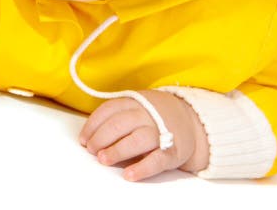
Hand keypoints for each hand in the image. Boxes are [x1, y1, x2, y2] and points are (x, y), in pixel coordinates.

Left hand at [79, 90, 208, 180]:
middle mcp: (147, 114)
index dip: (93, 125)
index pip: (109, 110)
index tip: (84, 139)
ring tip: (104, 159)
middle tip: (92, 150)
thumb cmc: (154, 116)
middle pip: (119, 124)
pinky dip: (141, 168)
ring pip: (136, 140)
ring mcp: (161, 131)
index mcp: (135, 101)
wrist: (192, 120)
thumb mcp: (136, 107)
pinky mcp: (173, 151)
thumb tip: (89, 136)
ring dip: (117, 150)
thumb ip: (116, 116)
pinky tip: (129, 174)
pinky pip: (157, 160)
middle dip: (101, 138)